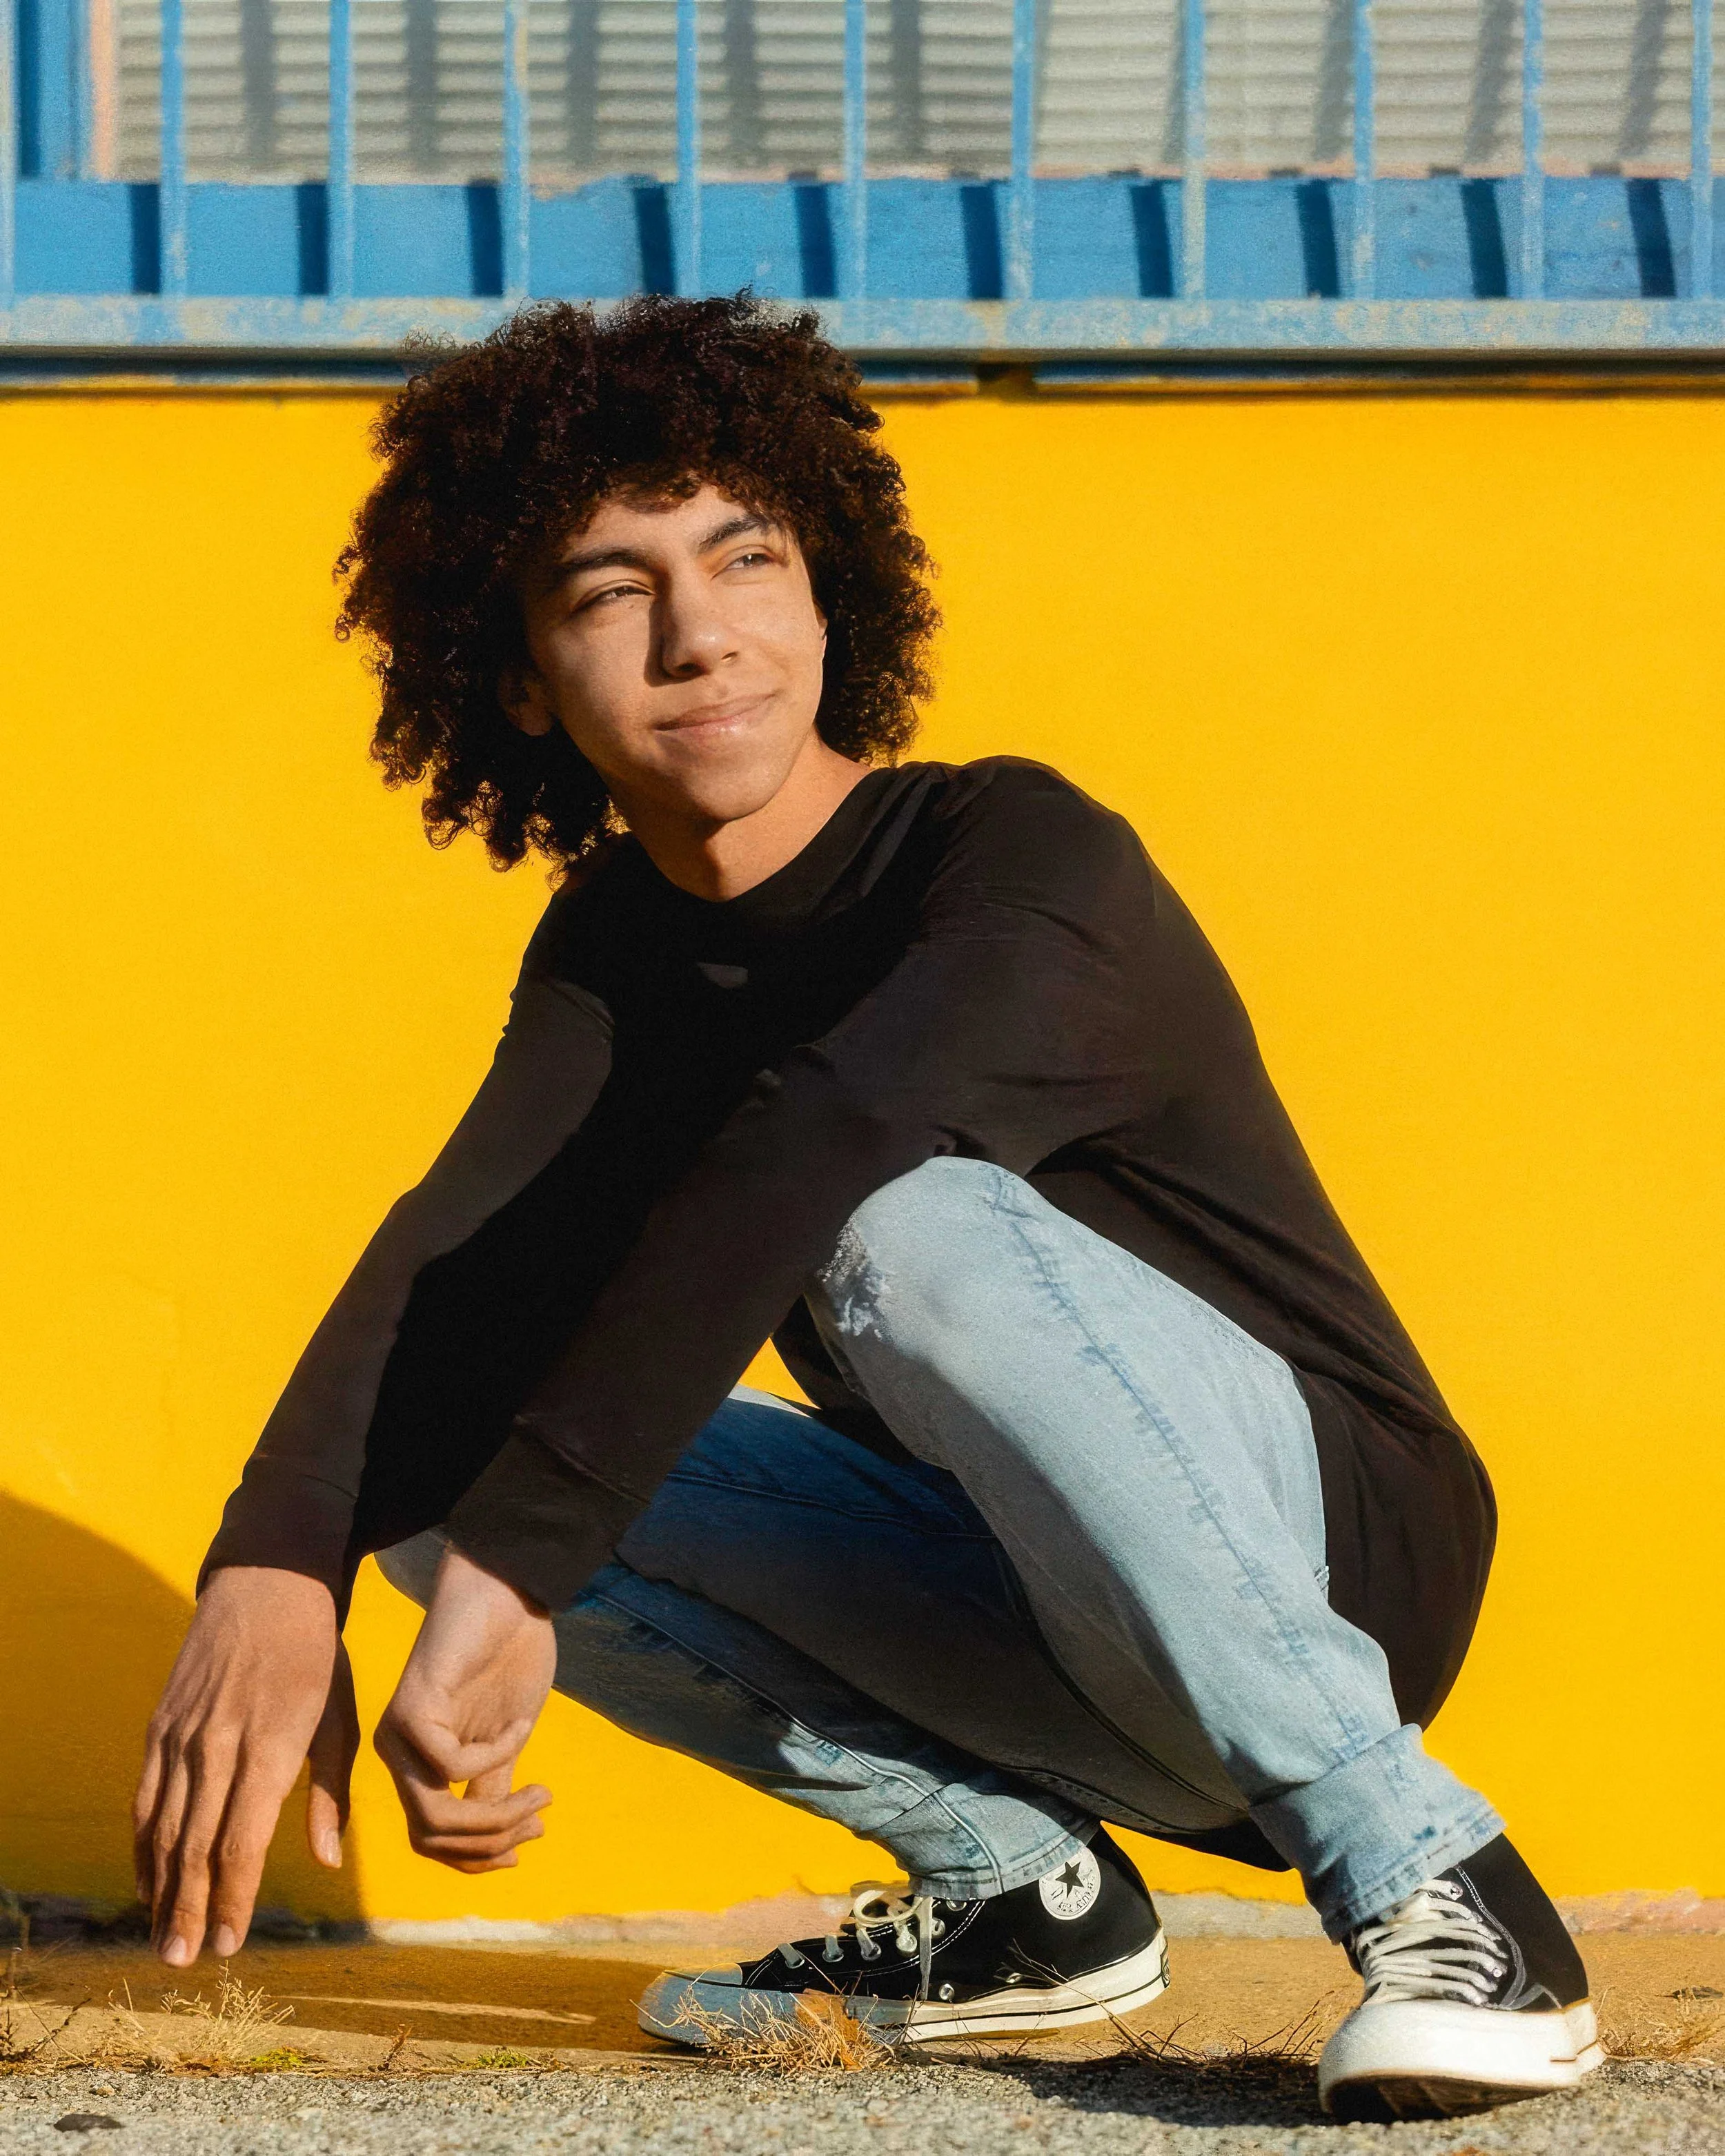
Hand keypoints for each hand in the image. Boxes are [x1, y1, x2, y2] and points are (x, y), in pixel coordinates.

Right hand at [133, 1567, 357, 1965]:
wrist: (269, 1585)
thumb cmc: (318, 1657)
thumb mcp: (341, 1721)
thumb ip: (329, 1796)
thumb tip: (327, 1863)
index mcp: (269, 1747)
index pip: (241, 1842)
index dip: (233, 1898)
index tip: (229, 1943)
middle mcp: (217, 1745)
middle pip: (193, 1845)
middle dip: (187, 1909)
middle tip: (182, 1961)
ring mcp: (181, 1735)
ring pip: (160, 1828)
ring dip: (158, 1888)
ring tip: (161, 1938)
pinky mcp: (159, 1727)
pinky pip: (145, 1797)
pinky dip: (143, 1844)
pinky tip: (149, 1880)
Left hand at [374, 1544, 555, 1871]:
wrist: (505, 1593)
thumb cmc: (507, 1657)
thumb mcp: (504, 1738)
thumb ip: (493, 1786)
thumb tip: (501, 1845)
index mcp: (417, 1763)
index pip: (430, 1840)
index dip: (476, 1859)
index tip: (524, 1850)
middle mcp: (396, 1755)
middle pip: (431, 1837)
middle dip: (493, 1839)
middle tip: (539, 1814)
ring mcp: (398, 1734)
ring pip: (436, 1814)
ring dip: (498, 1813)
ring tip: (540, 1790)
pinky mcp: (409, 1710)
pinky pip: (452, 1765)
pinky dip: (497, 1754)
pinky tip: (519, 1726)